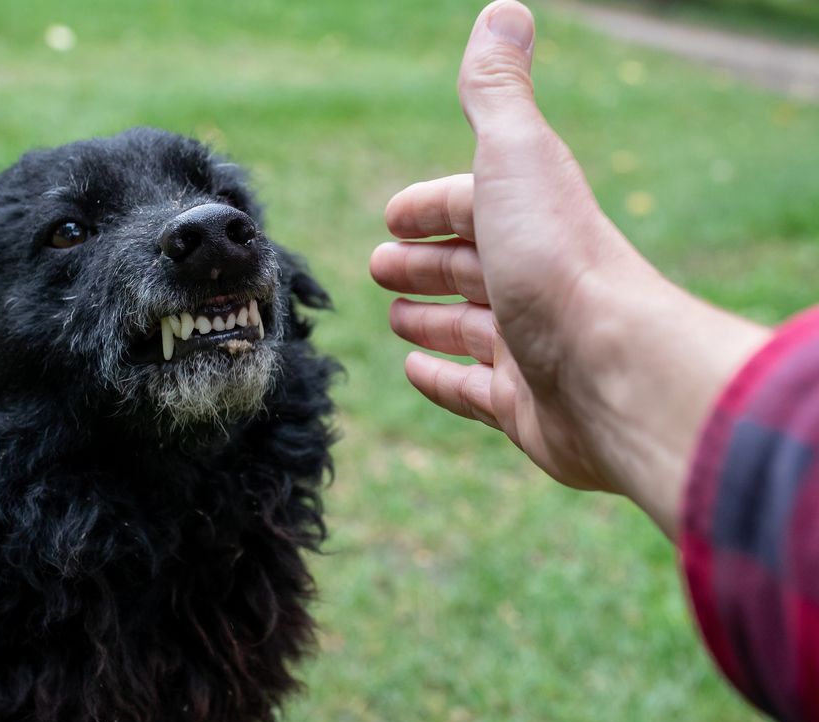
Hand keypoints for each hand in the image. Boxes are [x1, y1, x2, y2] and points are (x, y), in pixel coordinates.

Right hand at [369, 0, 767, 538]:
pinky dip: (441, 378)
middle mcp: (532, 280)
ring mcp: (528, 347)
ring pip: (468, 329)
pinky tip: (414, 371)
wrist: (615, 372)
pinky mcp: (522, 407)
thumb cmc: (560, 262)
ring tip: (395, 317)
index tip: (392, 217)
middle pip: (468, 266)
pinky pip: (472, 391)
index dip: (428, 207)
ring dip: (430, 319)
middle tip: (381, 267)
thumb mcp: (516, 159)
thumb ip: (495, 94)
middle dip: (422, 263)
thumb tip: (502, 14)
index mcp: (529, 220)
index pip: (469, 204)